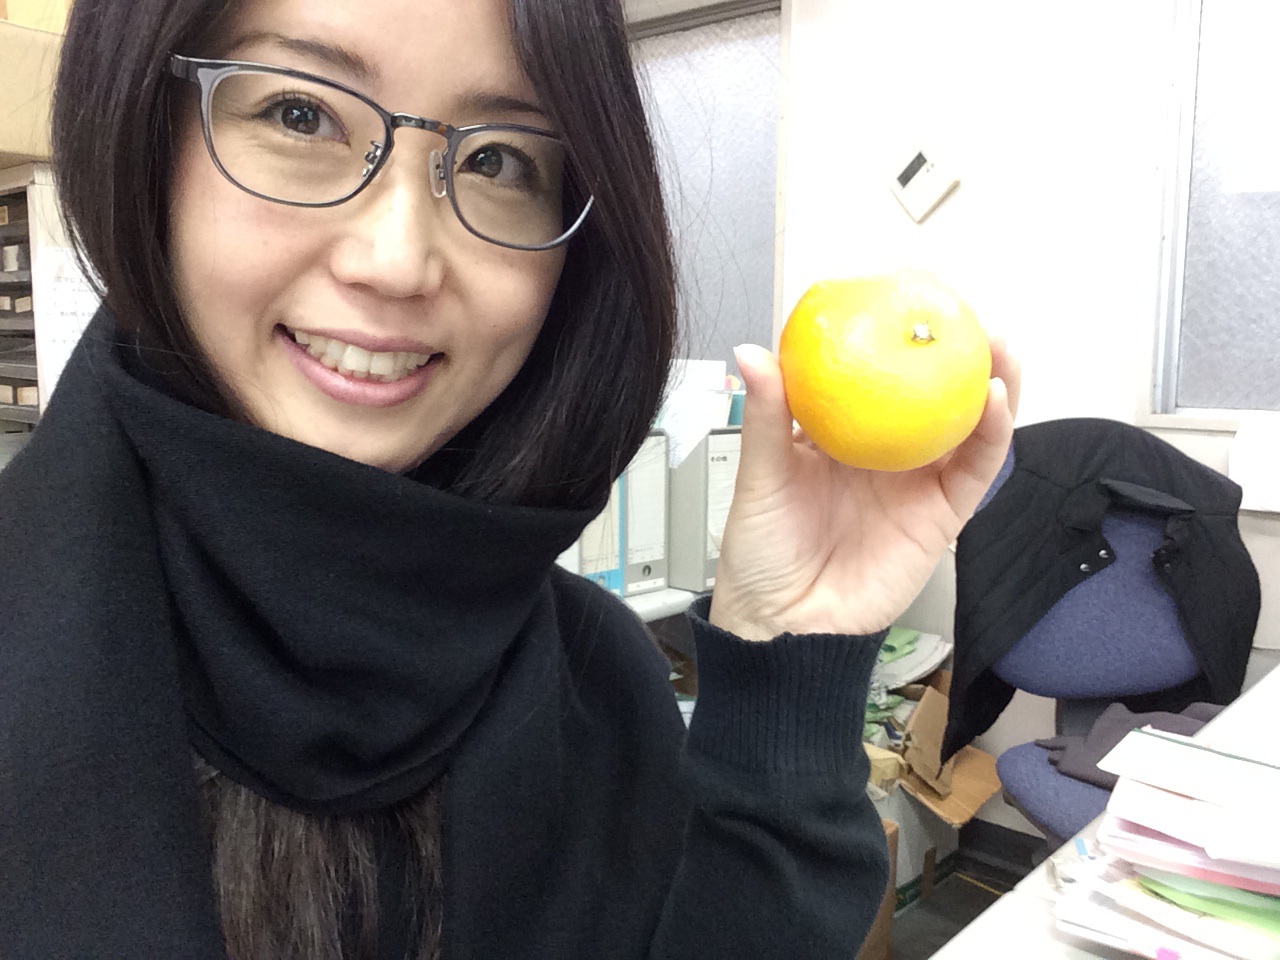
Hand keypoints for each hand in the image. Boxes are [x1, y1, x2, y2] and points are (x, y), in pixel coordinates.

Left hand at [708, 338, 1020, 640]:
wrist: (784, 625)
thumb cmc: (762, 555)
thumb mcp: (760, 477)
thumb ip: (767, 417)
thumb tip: (754, 352)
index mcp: (839, 438)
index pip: (874, 380)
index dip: (893, 342)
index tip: (904, 295)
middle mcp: (884, 456)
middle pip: (931, 398)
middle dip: (955, 355)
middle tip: (965, 313)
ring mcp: (917, 484)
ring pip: (966, 427)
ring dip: (990, 385)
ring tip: (999, 346)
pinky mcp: (942, 517)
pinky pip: (975, 471)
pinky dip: (992, 435)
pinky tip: (995, 401)